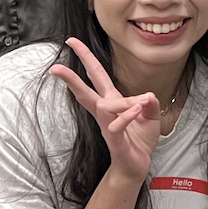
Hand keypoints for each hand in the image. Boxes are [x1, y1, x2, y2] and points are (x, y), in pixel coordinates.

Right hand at [49, 37, 160, 186]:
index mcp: (112, 102)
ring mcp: (108, 126)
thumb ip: (150, 103)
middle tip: (56, 67)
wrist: (136, 167)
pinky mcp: (115, 140)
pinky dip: (127, 116)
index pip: (96, 76)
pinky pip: (116, 125)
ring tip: (140, 102)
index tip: (72, 41)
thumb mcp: (151, 116)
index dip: (86, 58)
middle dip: (72, 78)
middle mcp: (105, 112)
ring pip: (103, 107)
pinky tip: (137, 110)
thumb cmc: (139, 141)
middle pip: (85, 91)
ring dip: (122, 102)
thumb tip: (149, 95)